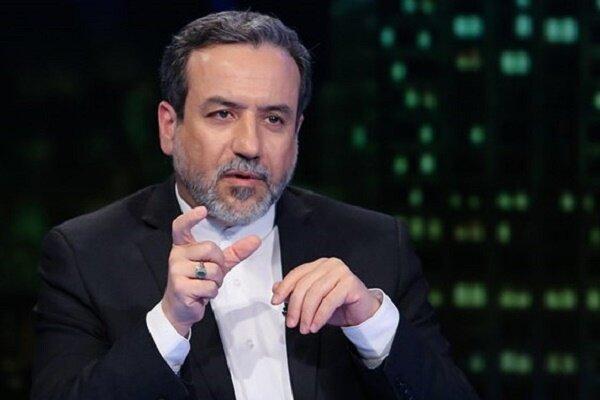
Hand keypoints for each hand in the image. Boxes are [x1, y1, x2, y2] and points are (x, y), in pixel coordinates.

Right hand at [162, 206, 260, 335]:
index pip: (181, 226)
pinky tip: (200, 295)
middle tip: (211, 275)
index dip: (191, 217)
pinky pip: (209, 286)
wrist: (180, 308)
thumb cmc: (198, 283)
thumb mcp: (218, 265)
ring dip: (216, 282)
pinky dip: (211, 293)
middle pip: (211, 249)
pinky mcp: (180, 287)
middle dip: (219, 264)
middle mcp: (176, 255)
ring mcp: (176, 271)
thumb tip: (256, 240)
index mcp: (183, 247)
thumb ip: (235, 252)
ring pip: (213, 270)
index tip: (203, 210)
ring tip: (204, 286)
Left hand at [271, 257, 381, 333]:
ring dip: (307, 314)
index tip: (276, 301)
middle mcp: (330, 265)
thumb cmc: (339, 305)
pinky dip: (320, 316)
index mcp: (319, 265)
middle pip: (305, 284)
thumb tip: (276, 288)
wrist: (362, 312)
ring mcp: (341, 272)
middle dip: (295, 307)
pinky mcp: (350, 283)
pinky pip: (329, 301)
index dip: (284, 288)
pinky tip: (315, 326)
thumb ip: (296, 292)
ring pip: (316, 293)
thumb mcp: (313, 300)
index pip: (297, 273)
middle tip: (292, 323)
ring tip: (305, 328)